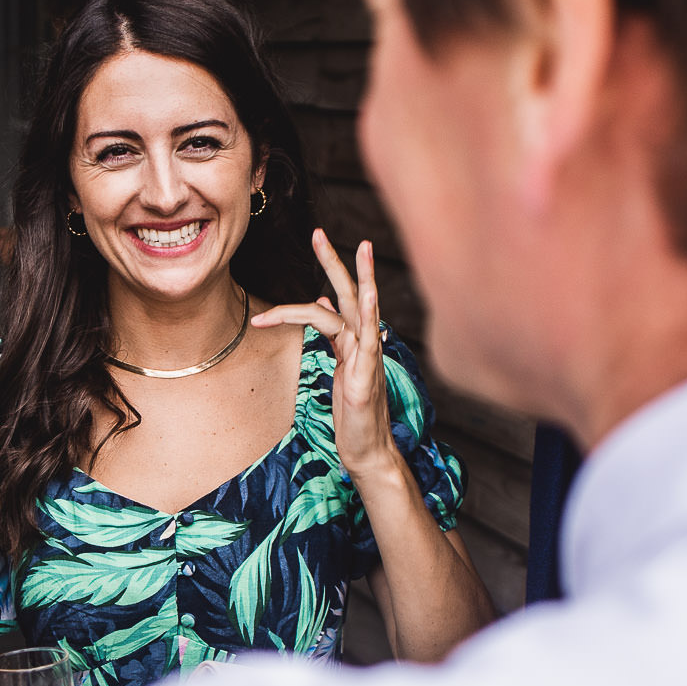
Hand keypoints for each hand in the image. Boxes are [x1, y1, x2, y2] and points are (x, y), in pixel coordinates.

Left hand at [251, 229, 403, 486]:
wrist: (368, 452)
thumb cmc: (354, 416)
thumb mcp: (340, 369)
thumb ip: (336, 338)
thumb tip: (321, 302)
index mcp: (354, 342)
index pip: (340, 299)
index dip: (331, 271)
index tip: (319, 243)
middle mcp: (364, 345)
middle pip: (349, 294)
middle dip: (334, 262)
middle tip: (318, 232)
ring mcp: (367, 360)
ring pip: (353, 310)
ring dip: (338, 278)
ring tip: (323, 252)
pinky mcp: (365, 379)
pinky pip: (366, 341)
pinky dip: (365, 315)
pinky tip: (363, 296)